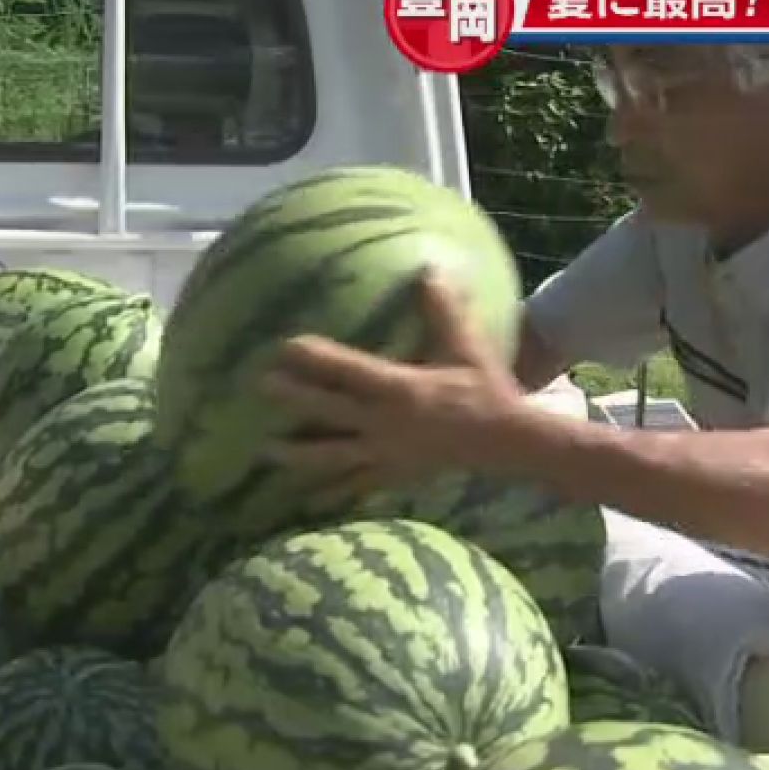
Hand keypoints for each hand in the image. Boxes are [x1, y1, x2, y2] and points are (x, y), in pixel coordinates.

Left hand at [261, 270, 536, 499]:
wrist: (508, 442)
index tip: (284, 346)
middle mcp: (386, 424)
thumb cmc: (487, 389)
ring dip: (299, 453)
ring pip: (334, 456)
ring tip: (266, 451)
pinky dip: (332, 494)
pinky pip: (357, 485)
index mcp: (401, 389)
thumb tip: (430, 267)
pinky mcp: (395, 475)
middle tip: (260, 386)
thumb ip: (445, 308)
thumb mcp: (468, 346)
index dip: (316, 358)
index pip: (349, 371)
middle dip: (294, 399)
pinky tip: (308, 502)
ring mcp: (388, 453)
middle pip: (330, 411)